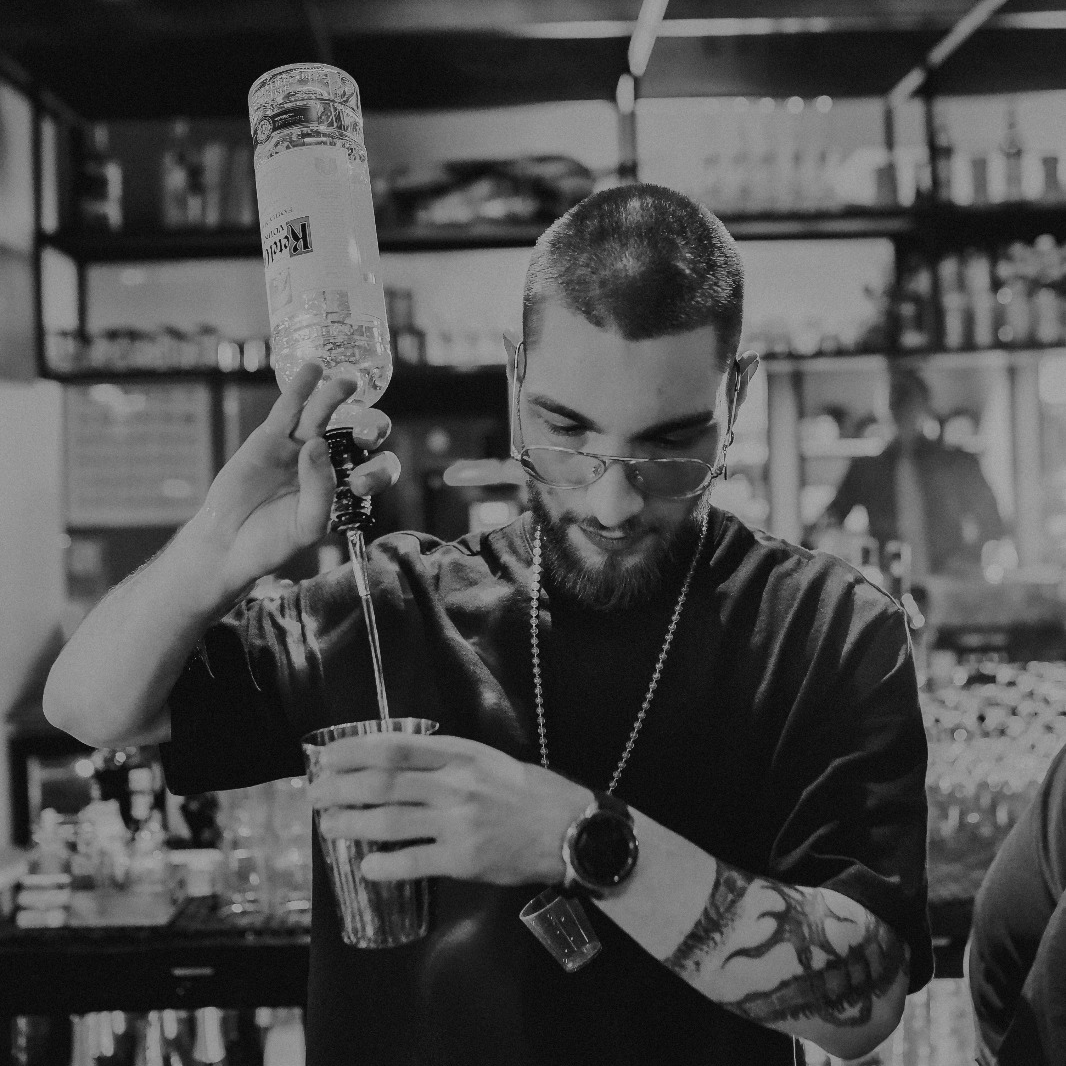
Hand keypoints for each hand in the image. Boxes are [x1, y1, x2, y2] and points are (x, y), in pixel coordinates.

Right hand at [183, 363, 400, 600]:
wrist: (226, 545)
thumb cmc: (270, 543)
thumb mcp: (305, 526)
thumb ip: (320, 490)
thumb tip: (316, 445)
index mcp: (345, 490)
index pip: (375, 471)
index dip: (378, 470)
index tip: (361, 483)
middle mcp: (327, 465)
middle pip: (356, 437)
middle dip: (369, 428)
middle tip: (365, 433)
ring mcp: (299, 449)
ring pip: (322, 417)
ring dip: (335, 397)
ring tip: (347, 382)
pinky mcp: (270, 439)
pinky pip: (289, 410)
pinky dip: (300, 389)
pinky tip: (312, 369)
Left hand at [308, 733, 593, 884]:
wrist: (568, 829)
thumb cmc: (527, 791)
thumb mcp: (488, 759)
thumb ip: (446, 758)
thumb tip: (395, 760)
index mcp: (460, 754)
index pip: (396, 747)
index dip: (354, 751)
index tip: (326, 755)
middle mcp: (455, 785)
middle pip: (383, 783)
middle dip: (340, 788)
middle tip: (314, 794)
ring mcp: (458, 823)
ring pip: (389, 822)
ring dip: (350, 824)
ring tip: (328, 826)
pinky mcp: (464, 859)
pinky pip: (412, 862)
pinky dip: (384, 866)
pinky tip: (366, 866)